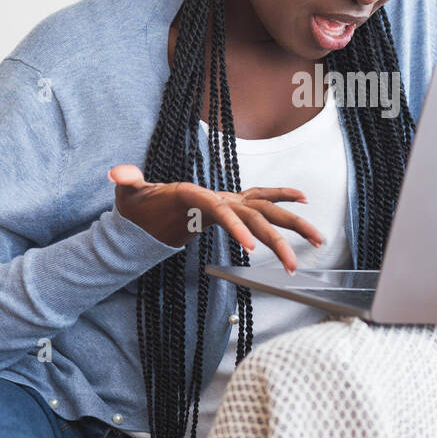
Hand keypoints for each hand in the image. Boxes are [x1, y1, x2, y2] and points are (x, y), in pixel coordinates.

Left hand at [108, 164, 323, 274]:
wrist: (146, 204)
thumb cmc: (139, 204)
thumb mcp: (128, 195)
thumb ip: (127, 182)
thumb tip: (118, 174)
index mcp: (197, 196)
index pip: (222, 210)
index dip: (238, 227)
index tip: (252, 248)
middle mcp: (219, 195)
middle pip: (255, 212)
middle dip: (278, 235)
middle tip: (293, 263)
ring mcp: (229, 199)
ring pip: (267, 210)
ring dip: (293, 224)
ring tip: (318, 240)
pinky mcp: (233, 205)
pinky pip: (263, 201)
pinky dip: (284, 199)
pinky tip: (304, 204)